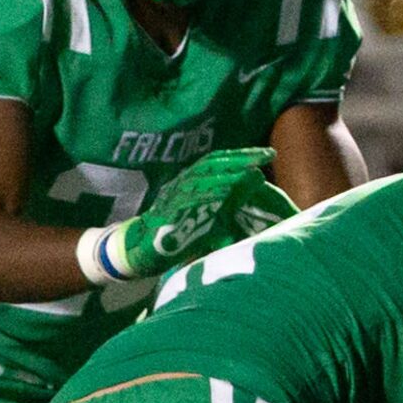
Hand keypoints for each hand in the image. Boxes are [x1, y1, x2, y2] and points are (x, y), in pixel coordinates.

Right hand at [81, 148, 285, 284]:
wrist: (136, 250)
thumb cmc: (170, 234)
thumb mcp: (197, 214)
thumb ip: (219, 204)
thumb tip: (248, 195)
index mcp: (187, 181)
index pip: (216, 161)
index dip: (241, 155)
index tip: (265, 152)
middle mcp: (180, 184)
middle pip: (212, 163)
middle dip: (241, 158)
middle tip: (266, 154)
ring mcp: (174, 197)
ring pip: (204, 178)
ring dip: (230, 173)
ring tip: (254, 171)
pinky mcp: (169, 214)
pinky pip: (193, 201)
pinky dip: (212, 195)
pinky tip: (230, 192)